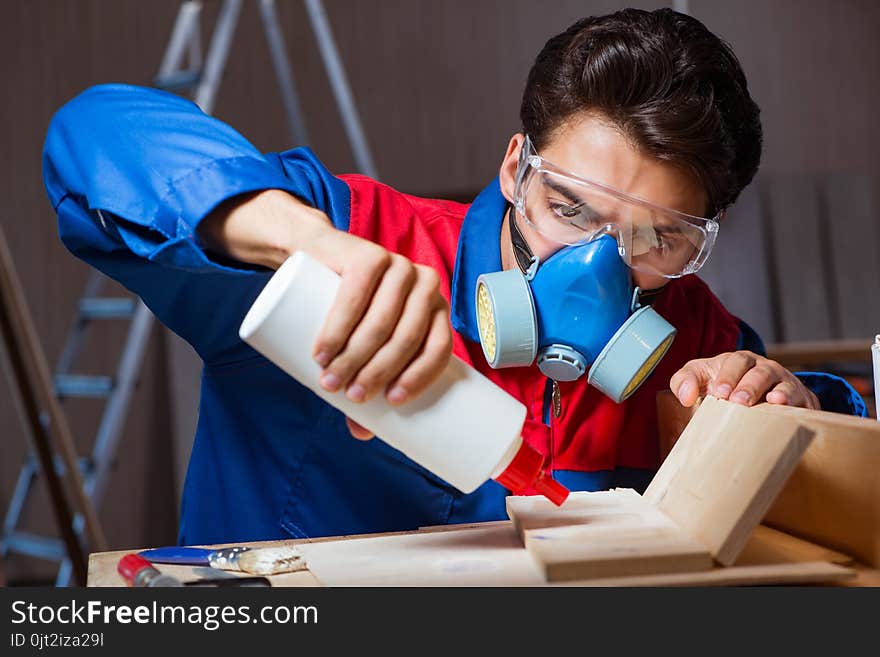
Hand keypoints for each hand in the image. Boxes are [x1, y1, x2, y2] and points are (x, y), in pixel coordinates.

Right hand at [305, 223, 451, 438]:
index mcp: (436, 310)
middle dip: (377, 373)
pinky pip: (355, 295)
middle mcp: (425, 285)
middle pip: (408, 338)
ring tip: (330, 381)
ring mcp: (399, 265)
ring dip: (354, 356)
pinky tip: (324, 349)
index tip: (390, 404)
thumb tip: (363, 435)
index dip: (418, 377)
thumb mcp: (361, 344)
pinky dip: (337, 327)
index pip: (439, 348)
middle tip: (350, 396)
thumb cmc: (349, 311)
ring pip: (382, 321)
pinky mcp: (368, 255)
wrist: (318, 258)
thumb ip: (366, 383)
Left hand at [670, 350, 819, 409]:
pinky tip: (795, 415)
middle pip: (762, 373)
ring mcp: (787, 384)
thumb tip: (685, 396)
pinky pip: (806, 404)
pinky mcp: (803, 402)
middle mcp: (767, 369)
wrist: (751, 398)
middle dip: (750, 386)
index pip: (736, 363)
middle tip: (738, 402)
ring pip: (787, 386)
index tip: (718, 392)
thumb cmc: (720, 385)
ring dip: (781, 394)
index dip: (728, 376)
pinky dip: (802, 409)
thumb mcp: (700, 377)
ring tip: (774, 402)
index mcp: (741, 361)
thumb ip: (684, 381)